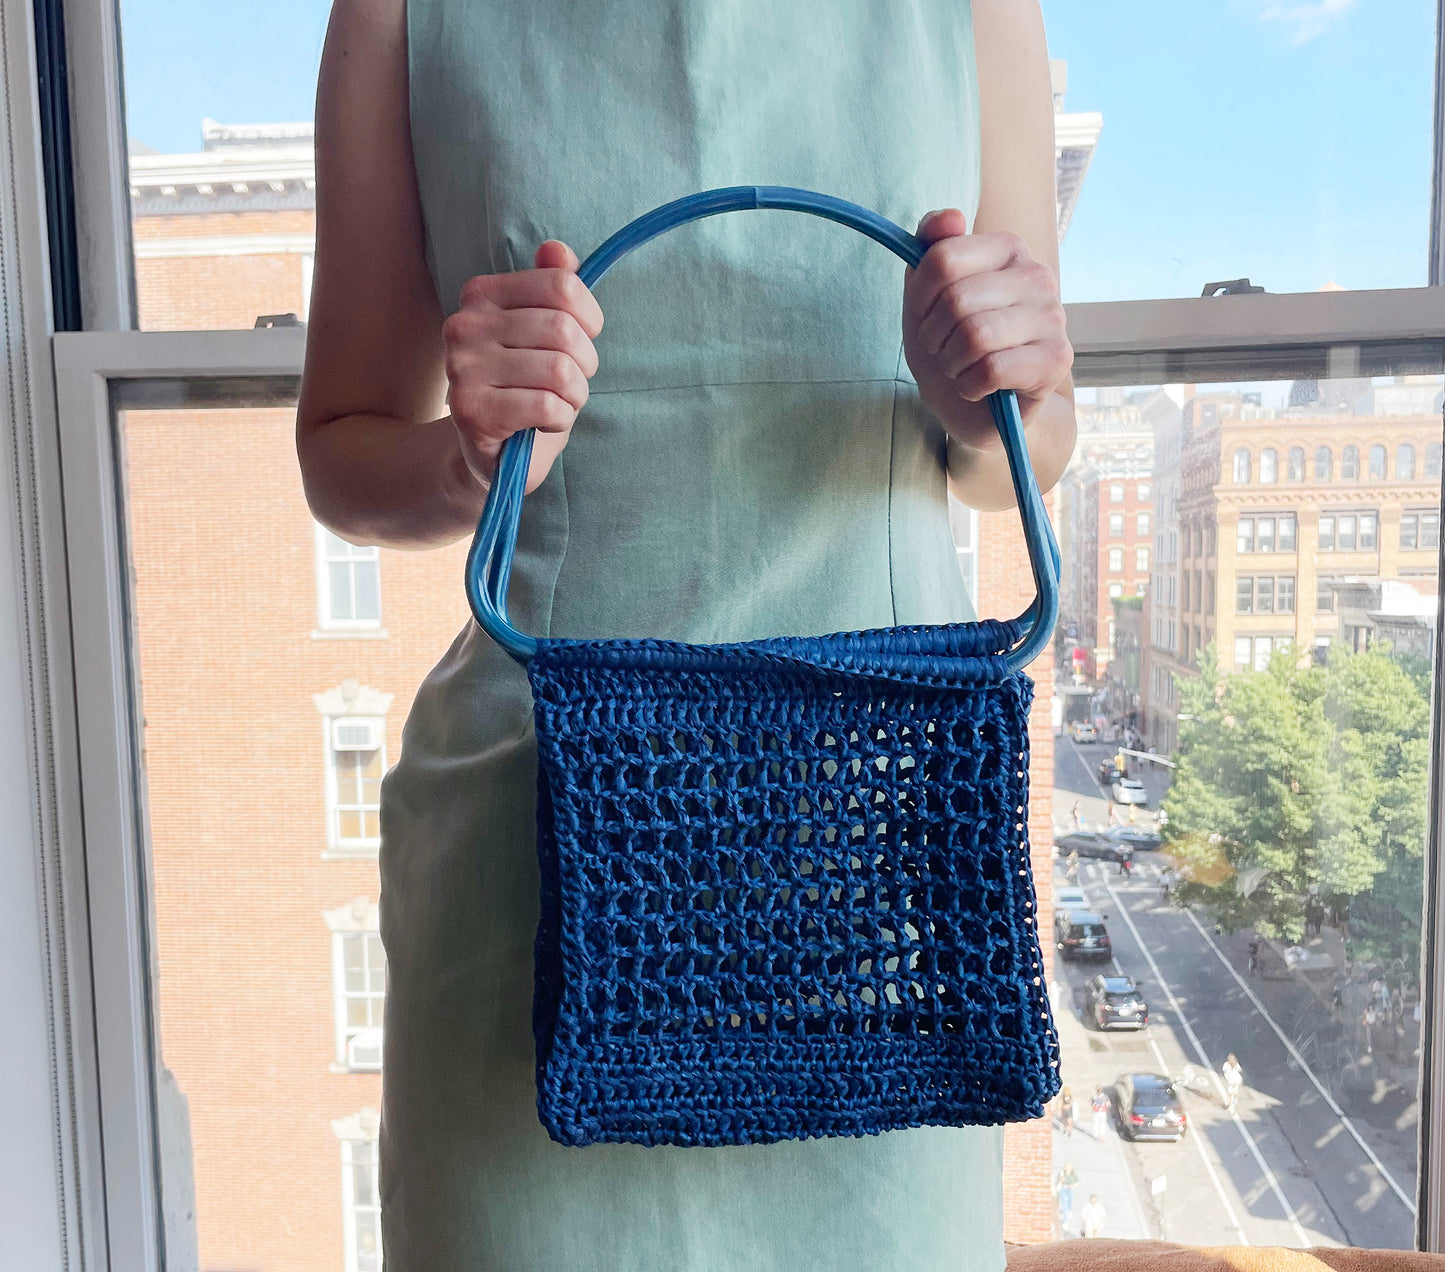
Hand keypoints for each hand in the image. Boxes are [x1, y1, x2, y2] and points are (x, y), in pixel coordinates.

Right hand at [443, 240, 604, 493]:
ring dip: (574, 395)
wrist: (491, 453)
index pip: (561, 285)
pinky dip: (560, 418)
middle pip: (563, 328)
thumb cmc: (525, 388)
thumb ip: (552, 288)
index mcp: (482, 294)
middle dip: (584, 363)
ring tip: (558, 403)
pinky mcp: (471, 409)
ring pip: (558, 369)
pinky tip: (545, 422)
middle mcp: (465, 325)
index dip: (590, 317)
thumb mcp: (544, 333)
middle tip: (571, 383)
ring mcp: (463, 367)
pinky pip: (546, 404)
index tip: (585, 338)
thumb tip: (556, 250)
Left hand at [900, 208, 1071, 452]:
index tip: (926, 316)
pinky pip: (992, 369)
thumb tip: (951, 216)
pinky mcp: (1056, 360)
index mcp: (1007, 248)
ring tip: (960, 366)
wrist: (974, 404)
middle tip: (943, 349)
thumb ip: (930, 247)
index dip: (919, 298)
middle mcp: (1037, 275)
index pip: (942, 259)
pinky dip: (970, 385)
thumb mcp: (924, 294)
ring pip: (975, 336)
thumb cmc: (949, 343)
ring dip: (952, 363)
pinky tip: (978, 386)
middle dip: (934, 336)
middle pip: (956, 301)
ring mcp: (1053, 317)